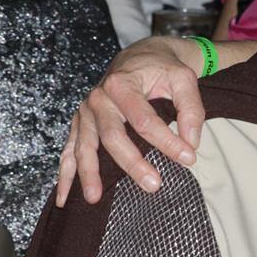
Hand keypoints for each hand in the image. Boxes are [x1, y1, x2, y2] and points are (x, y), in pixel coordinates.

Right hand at [56, 35, 206, 205]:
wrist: (140, 57)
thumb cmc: (162, 69)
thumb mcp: (184, 79)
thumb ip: (191, 109)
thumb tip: (192, 143)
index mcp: (122, 85)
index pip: (145, 121)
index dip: (168, 142)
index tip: (190, 158)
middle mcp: (97, 99)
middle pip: (112, 137)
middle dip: (132, 163)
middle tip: (154, 185)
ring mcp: (85, 113)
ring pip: (84, 147)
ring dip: (89, 174)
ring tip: (96, 198)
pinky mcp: (80, 124)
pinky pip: (69, 151)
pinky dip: (66, 174)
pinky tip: (65, 197)